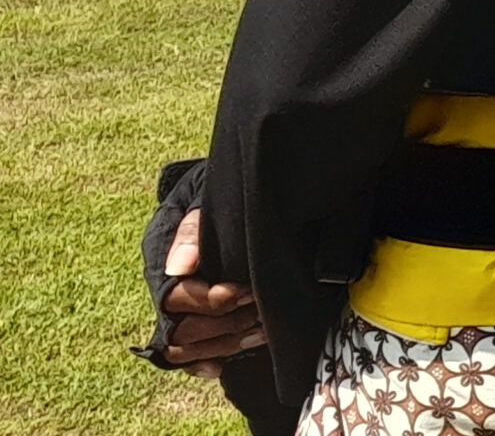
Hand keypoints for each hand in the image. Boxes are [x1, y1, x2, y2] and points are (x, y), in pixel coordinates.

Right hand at [159, 209, 262, 378]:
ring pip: (185, 346)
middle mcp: (164, 293)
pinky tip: (219, 368)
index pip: (177, 297)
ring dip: (222, 345)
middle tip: (260, 312)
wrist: (209, 201)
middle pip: (182, 328)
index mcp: (161, 265)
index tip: (244, 292)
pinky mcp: (188, 321)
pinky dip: (200, 364)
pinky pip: (184, 356)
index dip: (210, 300)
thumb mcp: (199, 202)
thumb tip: (179, 266)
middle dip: (224, 324)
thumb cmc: (206, 200)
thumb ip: (192, 230)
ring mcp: (174, 311)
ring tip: (259, 333)